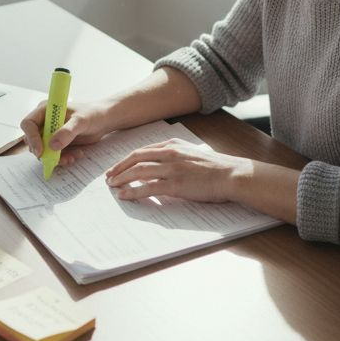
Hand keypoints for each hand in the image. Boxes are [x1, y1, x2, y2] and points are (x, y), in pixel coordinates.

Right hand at [18, 99, 114, 166]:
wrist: (103, 120)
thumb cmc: (92, 114)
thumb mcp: (81, 121)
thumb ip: (67, 132)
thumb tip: (52, 145)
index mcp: (45, 110)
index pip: (28, 124)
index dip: (31, 138)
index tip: (41, 151)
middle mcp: (44, 122)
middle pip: (32, 140)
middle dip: (44, 152)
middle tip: (58, 159)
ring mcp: (50, 133)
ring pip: (43, 151)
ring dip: (55, 158)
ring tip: (72, 157)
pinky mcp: (57, 143)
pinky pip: (53, 155)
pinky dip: (63, 159)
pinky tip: (75, 155)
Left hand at [104, 139, 251, 203]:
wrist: (231, 174)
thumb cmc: (215, 168)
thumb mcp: (191, 155)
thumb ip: (174, 158)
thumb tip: (157, 168)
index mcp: (172, 145)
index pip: (142, 151)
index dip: (126, 160)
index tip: (117, 167)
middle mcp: (169, 153)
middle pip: (135, 158)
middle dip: (119, 168)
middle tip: (108, 177)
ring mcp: (171, 168)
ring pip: (138, 171)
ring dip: (122, 179)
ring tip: (112, 186)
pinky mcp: (175, 184)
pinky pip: (147, 187)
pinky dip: (133, 191)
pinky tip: (124, 195)